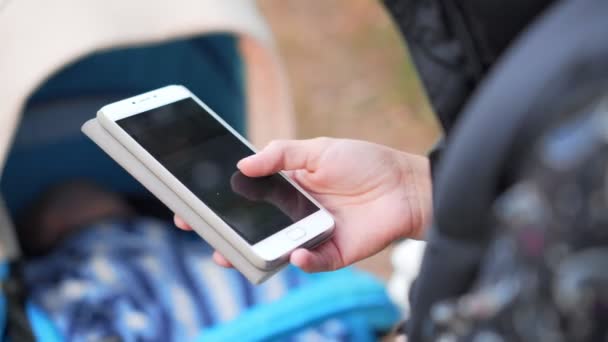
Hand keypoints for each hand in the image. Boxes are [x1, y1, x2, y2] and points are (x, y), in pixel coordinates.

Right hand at [175, 138, 431, 271]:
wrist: (404, 184)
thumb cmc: (363, 162)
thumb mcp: (318, 149)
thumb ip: (281, 154)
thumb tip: (243, 166)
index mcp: (288, 187)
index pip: (246, 196)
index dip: (220, 199)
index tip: (191, 200)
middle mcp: (294, 213)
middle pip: (252, 226)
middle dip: (222, 230)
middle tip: (195, 228)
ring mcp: (311, 234)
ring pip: (273, 250)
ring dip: (249, 254)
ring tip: (225, 253)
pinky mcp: (333, 253)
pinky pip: (312, 262)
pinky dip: (302, 260)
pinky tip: (295, 254)